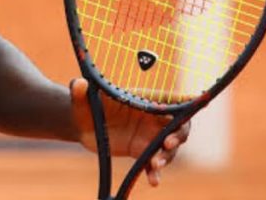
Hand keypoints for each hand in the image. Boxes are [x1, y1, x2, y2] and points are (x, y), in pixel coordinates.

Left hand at [70, 78, 189, 186]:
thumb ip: (81, 92)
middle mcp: (152, 117)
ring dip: (167, 156)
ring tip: (155, 164)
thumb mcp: (82, 99)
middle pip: (178, 125)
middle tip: (167, 144)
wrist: (83, 126)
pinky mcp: (142, 152)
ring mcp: (150, 136)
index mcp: (144, 99)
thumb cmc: (86, 106)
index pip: (171, 100)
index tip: (187, 113)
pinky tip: (153, 180)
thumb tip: (78, 83)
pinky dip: (156, 172)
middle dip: (178, 135)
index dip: (183, 105)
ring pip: (169, 148)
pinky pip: (155, 164)